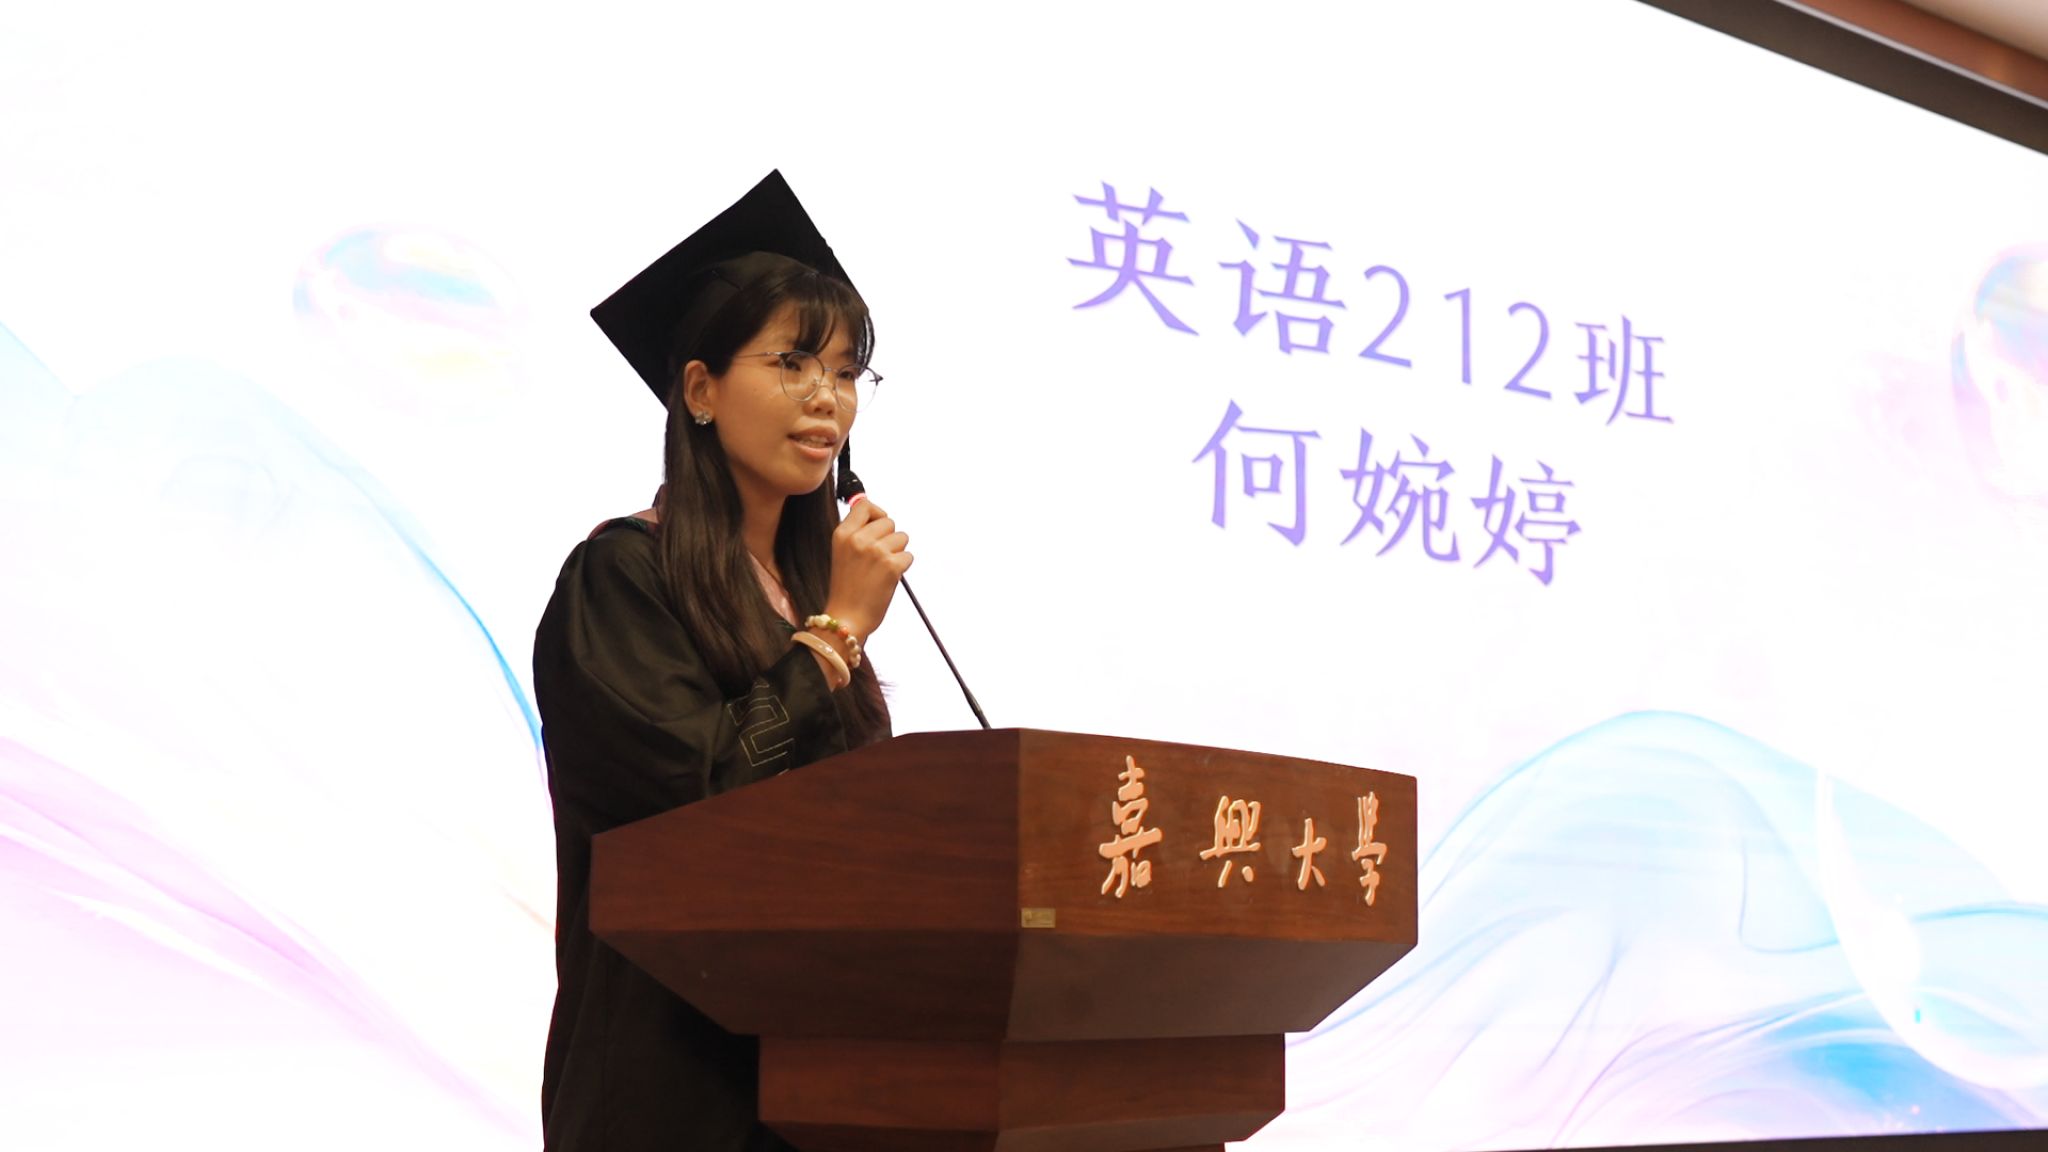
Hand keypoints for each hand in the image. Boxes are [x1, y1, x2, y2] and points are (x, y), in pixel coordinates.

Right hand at [824, 497, 911, 640]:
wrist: (846, 619)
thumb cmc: (846, 588)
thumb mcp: (842, 553)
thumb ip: (857, 532)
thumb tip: (879, 514)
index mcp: (842, 534)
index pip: (865, 505)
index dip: (876, 514)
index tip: (877, 527)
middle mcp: (858, 539)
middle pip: (889, 521)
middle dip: (889, 537)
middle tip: (877, 558)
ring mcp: (876, 552)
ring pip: (902, 538)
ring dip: (897, 552)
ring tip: (881, 569)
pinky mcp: (891, 566)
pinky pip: (908, 556)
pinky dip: (902, 567)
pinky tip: (888, 579)